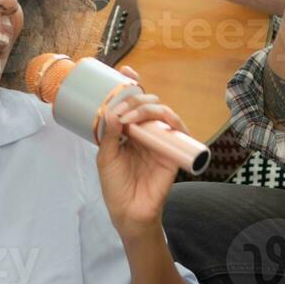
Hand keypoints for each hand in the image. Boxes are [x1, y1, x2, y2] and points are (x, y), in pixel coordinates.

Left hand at [95, 66, 189, 238]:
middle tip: (122, 109)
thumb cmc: (116, 187)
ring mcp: (160, 141)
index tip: (125, 71)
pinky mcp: (173, 152)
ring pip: (163, 113)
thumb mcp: (106, 158)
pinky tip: (157, 121)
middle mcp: (146, 132)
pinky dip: (171, 121)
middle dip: (136, 98)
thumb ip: (109, 136)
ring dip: (148, 108)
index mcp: (129, 131)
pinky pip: (179, 131)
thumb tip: (113, 112)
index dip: (132, 84)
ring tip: (131, 116)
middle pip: (148, 103)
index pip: (132, 103)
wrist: (129, 212)